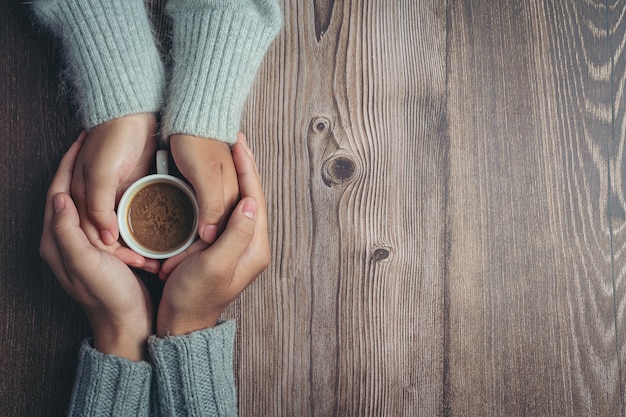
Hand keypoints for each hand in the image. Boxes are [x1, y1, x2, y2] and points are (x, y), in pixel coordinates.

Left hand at [40, 134, 153, 360]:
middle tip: (90, 143)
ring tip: (104, 160)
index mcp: (56, 242)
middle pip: (66, 195)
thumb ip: (68, 232)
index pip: (57, 194)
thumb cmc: (108, 295)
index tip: (81, 142)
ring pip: (82, 204)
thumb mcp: (85, 263)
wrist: (126, 323)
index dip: (67, 166)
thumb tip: (60, 198)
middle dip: (75, 167)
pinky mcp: (98, 250)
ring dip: (89, 180)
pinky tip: (118, 190)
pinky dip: (104, 198)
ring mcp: (81, 245)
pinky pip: (97, 216)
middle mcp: (64, 241)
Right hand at [71, 113, 159, 271]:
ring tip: (156, 259)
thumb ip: (98, 205)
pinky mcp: (133, 188)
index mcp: (80, 197)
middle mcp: (95, 199)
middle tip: (148, 266)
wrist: (135, 112)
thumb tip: (106, 238)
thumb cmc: (114, 139)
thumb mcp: (102, 174)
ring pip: (122, 230)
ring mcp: (115, 194)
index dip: (111, 252)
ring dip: (137, 246)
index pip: (91, 236)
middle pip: (106, 238)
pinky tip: (161, 241)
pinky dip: (146, 230)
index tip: (133, 263)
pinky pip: (137, 216)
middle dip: (125, 255)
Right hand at [156, 133, 269, 335]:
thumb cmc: (194, 298)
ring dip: (235, 176)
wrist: (181, 324)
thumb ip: (235, 235)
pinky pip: (227, 212)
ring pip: (240, 202)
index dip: (247, 169)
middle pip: (251, 197)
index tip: (238, 144)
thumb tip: (250, 202)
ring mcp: (238, 246)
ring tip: (228, 151)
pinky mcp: (223, 247)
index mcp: (255, 247)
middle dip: (245, 167)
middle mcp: (251, 245)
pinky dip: (223, 191)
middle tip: (236, 139)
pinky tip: (214, 179)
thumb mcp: (215, 266)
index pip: (255, 198)